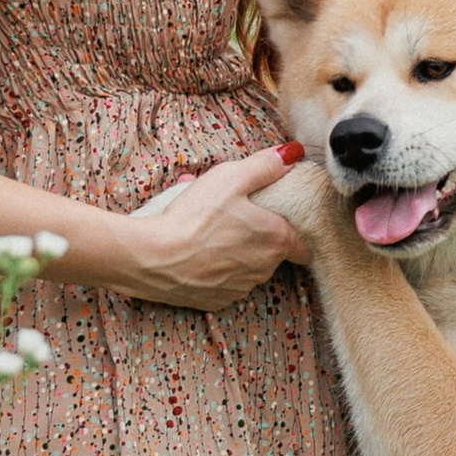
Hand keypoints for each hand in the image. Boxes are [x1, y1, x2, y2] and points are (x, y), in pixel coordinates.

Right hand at [102, 146, 308, 307]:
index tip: (279, 220)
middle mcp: (264, 270)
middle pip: (274, 254)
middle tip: (235, 217)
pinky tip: (198, 253)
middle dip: (260, 237)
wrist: (152, 258)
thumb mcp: (231, 178)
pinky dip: (217, 270)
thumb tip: (292, 154)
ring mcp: (240, 288)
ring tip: (210, 231)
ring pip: (249, 269)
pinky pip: (225, 283)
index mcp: (276, 240)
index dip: (293, 231)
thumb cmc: (194, 217)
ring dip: (237, 253)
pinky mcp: (217, 301)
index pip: (303, 245)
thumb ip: (265, 166)